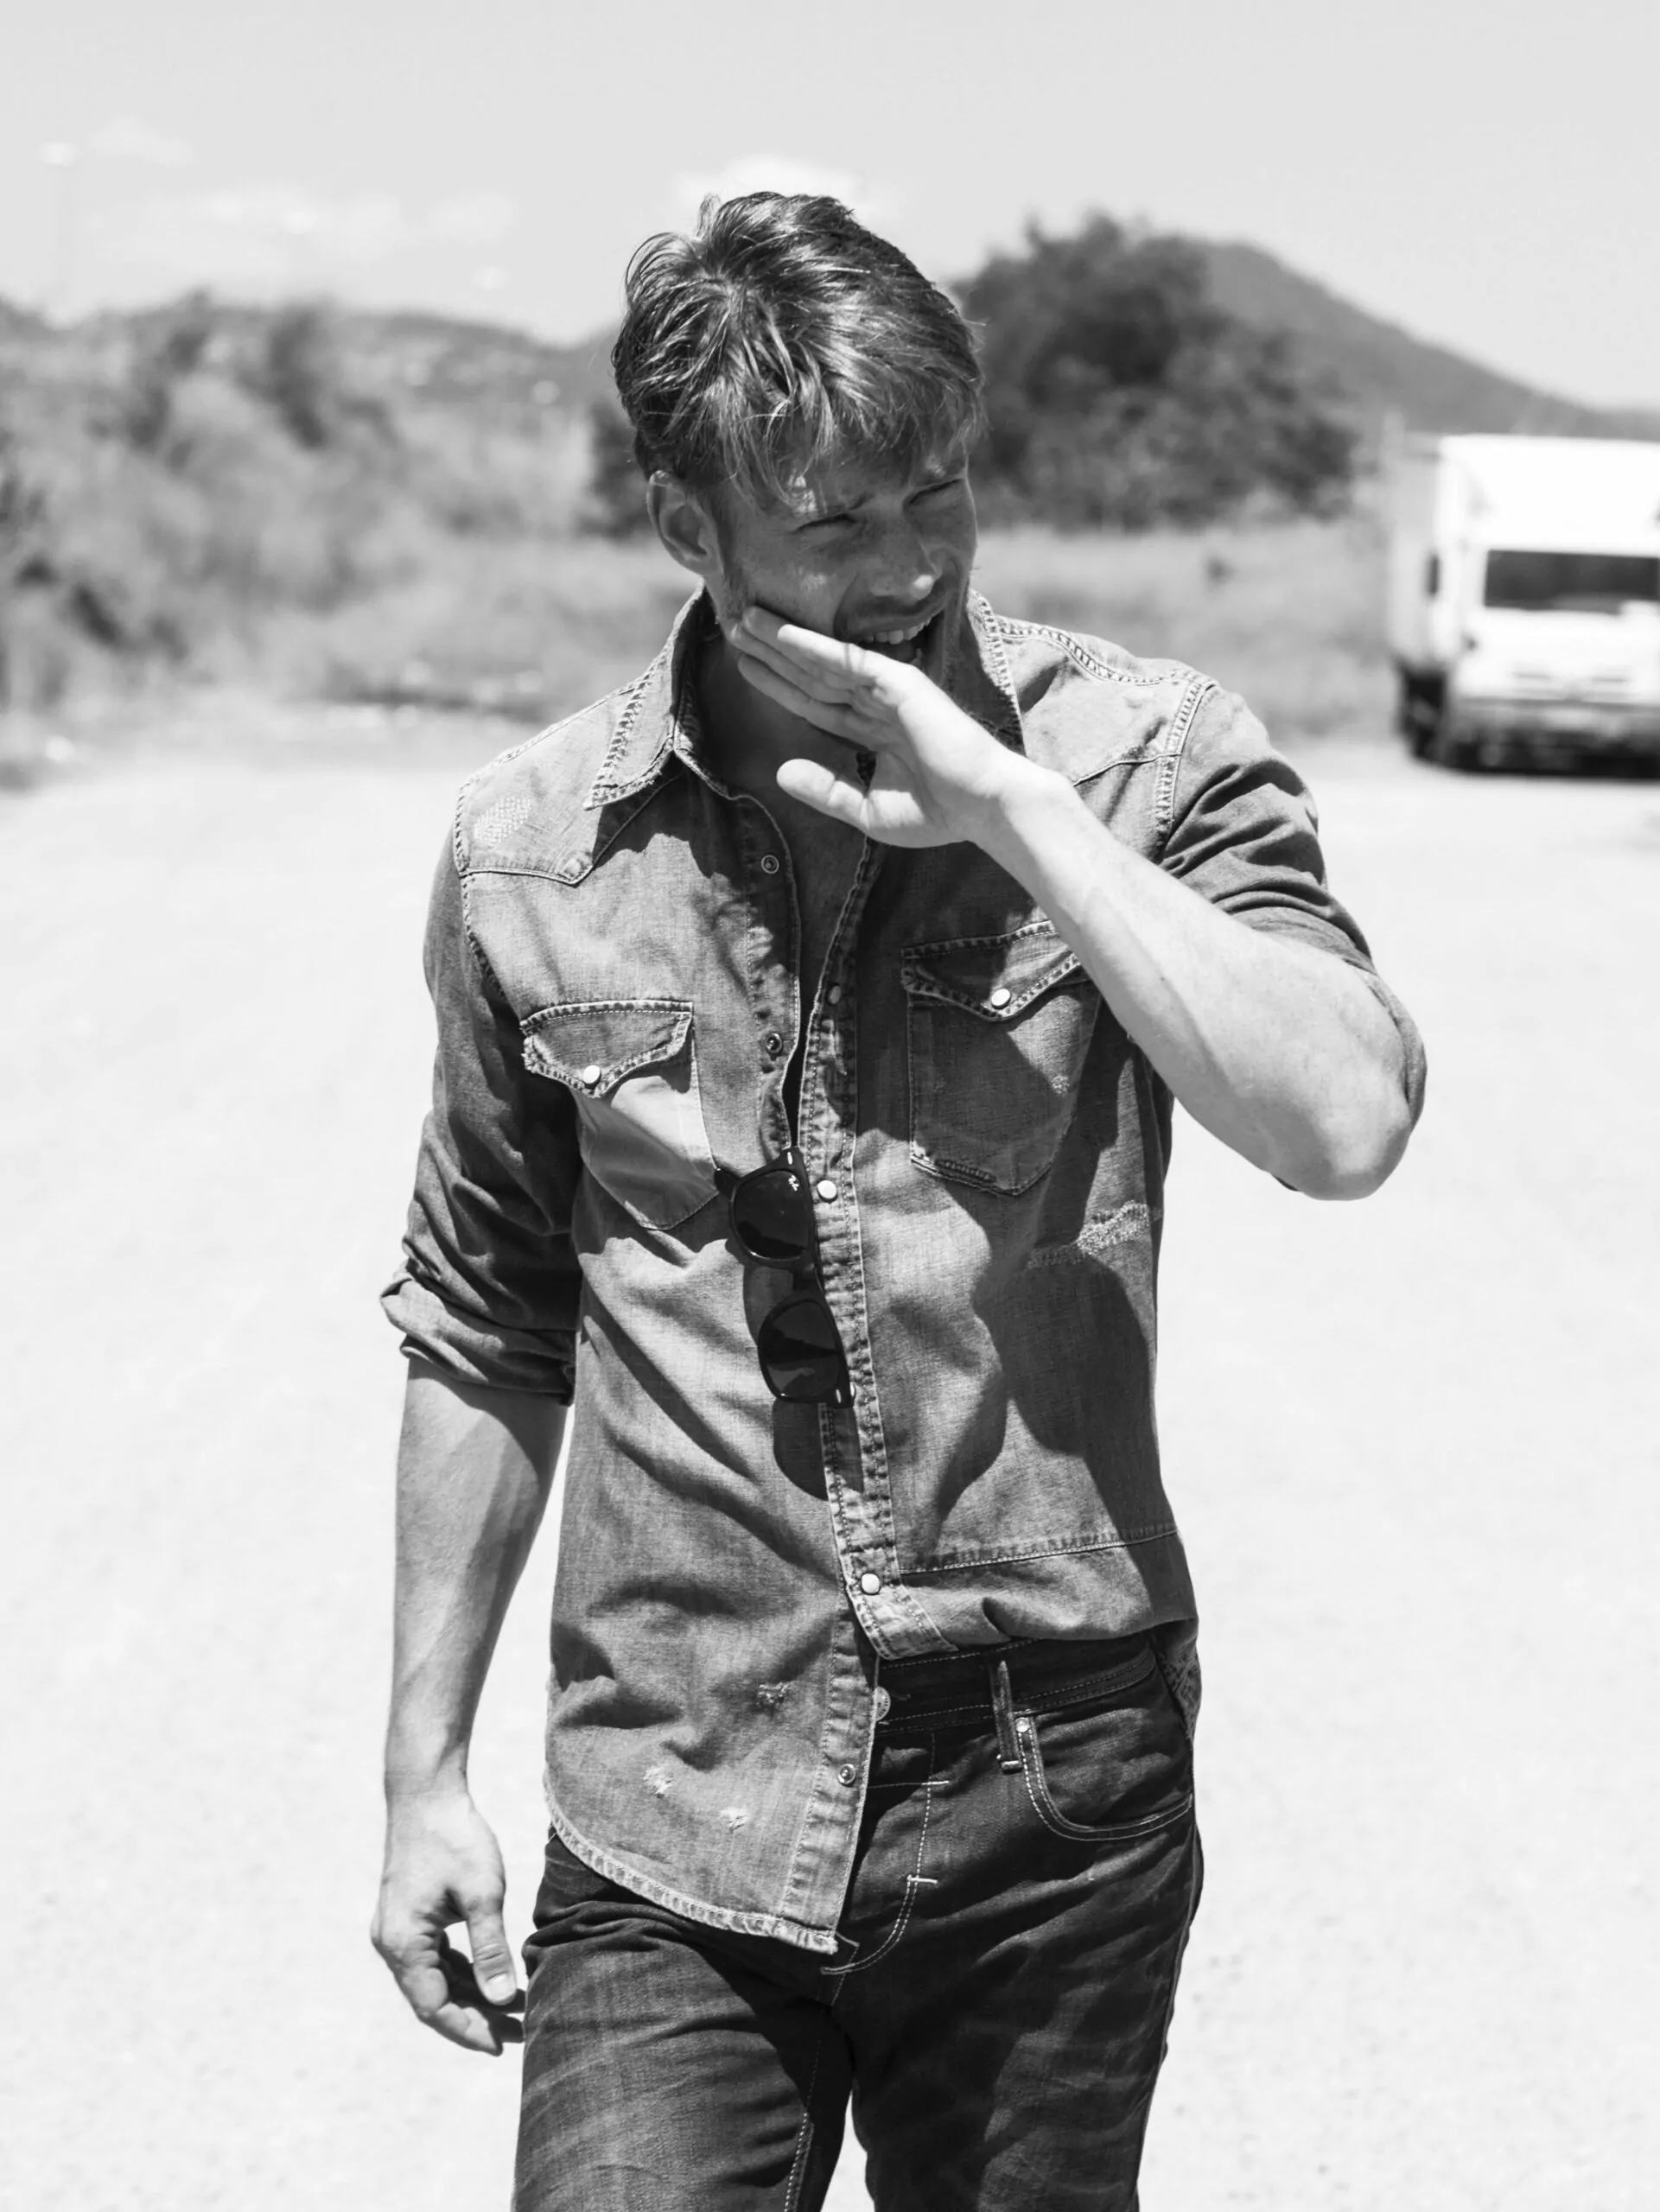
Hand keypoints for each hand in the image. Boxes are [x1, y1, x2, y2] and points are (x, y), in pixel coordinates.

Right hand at [371, 1787, 523, 2054]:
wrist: (426, 1793)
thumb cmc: (454, 1838)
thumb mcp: (482, 1894)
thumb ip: (490, 1949)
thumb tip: (502, 1999)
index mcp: (403, 1943)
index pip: (433, 2007)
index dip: (468, 2031)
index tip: (502, 2046)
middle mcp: (391, 1943)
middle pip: (432, 1999)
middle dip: (474, 2017)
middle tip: (518, 2031)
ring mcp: (397, 1931)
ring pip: (433, 1980)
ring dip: (470, 1995)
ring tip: (512, 2008)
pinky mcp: (407, 1918)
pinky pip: (433, 1959)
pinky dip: (462, 1971)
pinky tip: (492, 1977)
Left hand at [733, 607, 1039, 848]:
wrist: (982, 807)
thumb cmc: (937, 813)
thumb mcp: (866, 810)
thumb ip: (825, 790)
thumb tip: (781, 771)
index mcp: (872, 729)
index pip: (815, 701)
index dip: (780, 684)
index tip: (746, 665)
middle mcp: (876, 703)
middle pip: (812, 673)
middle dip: (772, 652)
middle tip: (732, 626)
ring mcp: (887, 690)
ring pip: (822, 661)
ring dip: (782, 639)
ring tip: (743, 619)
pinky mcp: (899, 682)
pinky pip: (846, 662)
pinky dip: (813, 647)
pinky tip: (781, 634)